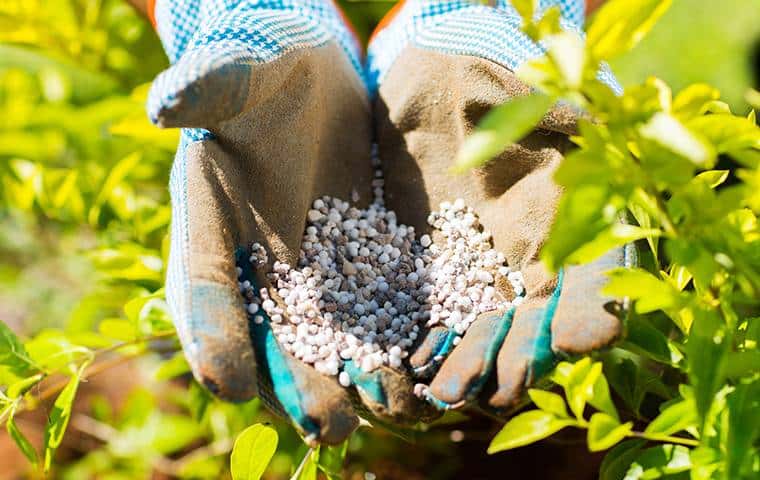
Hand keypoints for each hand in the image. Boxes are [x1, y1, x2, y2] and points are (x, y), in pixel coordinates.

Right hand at [148, 0, 383, 443]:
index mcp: (211, 228)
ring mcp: (313, 270)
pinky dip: (397, 340)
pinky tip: (426, 369)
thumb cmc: (262, 71)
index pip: (205, 289)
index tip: (229, 380)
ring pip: (329, 337)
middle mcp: (260, 265)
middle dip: (298, 382)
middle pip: (272, 336)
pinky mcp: (363, 261)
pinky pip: (377, 308)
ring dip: (355, 377)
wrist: (312, 78)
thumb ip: (208, 88)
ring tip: (389, 410)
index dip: (213, 334)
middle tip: (328, 425)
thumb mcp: (237, 74)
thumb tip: (168, 100)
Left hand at [369, 0, 631, 413]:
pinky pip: (427, 323)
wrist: (433, 90)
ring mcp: (477, 280)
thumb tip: (587, 155)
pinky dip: (419, 347)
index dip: (591, 310)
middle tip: (499, 386)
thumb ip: (560, 141)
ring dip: (468, 368)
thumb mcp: (535, 110)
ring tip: (446, 390)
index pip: (593, 282)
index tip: (582, 333)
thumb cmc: (495, 92)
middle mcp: (529, 268)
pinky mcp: (427, 281)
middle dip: (518, 359)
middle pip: (533, 328)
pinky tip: (408, 366)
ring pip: (481, 337)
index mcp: (571, 230)